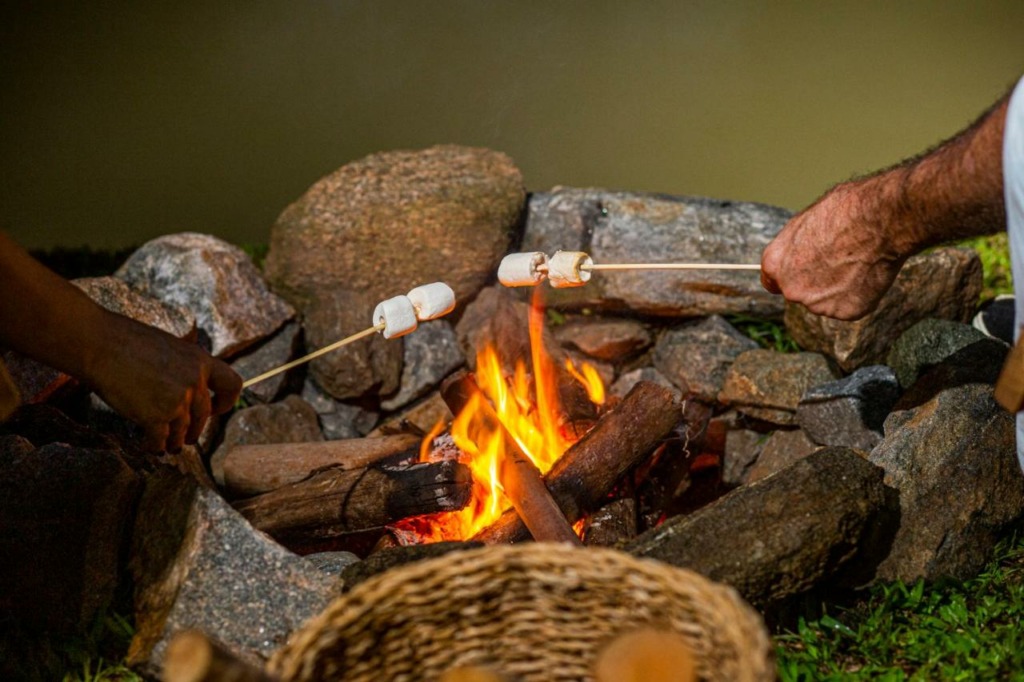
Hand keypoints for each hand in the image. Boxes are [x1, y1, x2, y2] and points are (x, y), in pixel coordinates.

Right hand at [84, 311, 241, 450]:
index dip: (226, 401)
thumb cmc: (127, 341)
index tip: (216, 410)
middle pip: (203, 415)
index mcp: (201, 360)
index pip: (232, 384)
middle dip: (195, 430)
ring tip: (168, 447)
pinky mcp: (155, 416)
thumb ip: (183, 367)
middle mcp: (194, 381)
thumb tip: (188, 388)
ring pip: (182, 432)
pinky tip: (149, 447)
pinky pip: (160, 440)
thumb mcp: (169, 347)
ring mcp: (177, 400)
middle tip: (186, 439)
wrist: (99, 343)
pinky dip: (154, 447)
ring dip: (175, 442)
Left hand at [761, 175, 912, 320]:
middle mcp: (791, 289)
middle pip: (801, 292)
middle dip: (817, 282)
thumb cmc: (846, 210)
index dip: (787, 278)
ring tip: (857, 263)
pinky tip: (868, 273)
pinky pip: (851, 306)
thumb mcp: (807, 219)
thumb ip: (796, 244)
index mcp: (775, 264)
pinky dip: (860, 295)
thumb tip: (800, 249)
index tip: (798, 277)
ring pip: (827, 300)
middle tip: (840, 261)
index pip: (771, 281)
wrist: (880, 220)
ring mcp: (818, 304)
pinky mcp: (845, 313)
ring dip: (839, 288)